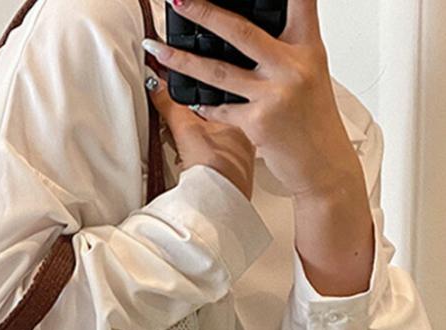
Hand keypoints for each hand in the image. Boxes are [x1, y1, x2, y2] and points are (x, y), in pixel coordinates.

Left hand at [142, 0, 363, 199]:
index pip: (299, 1)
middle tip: (179, 1)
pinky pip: (220, 108)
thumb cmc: (314, 121)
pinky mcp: (258, 122)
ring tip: (159, 50)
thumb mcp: (310, 75)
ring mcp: (274, 94)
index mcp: (308, 48)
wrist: (322, 163)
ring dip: (182, 60)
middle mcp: (292, 66)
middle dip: (205, 13)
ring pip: (218, 71)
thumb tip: (254, 33)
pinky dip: (204, 105)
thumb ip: (286, 51)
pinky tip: (192, 101)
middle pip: (241, 31)